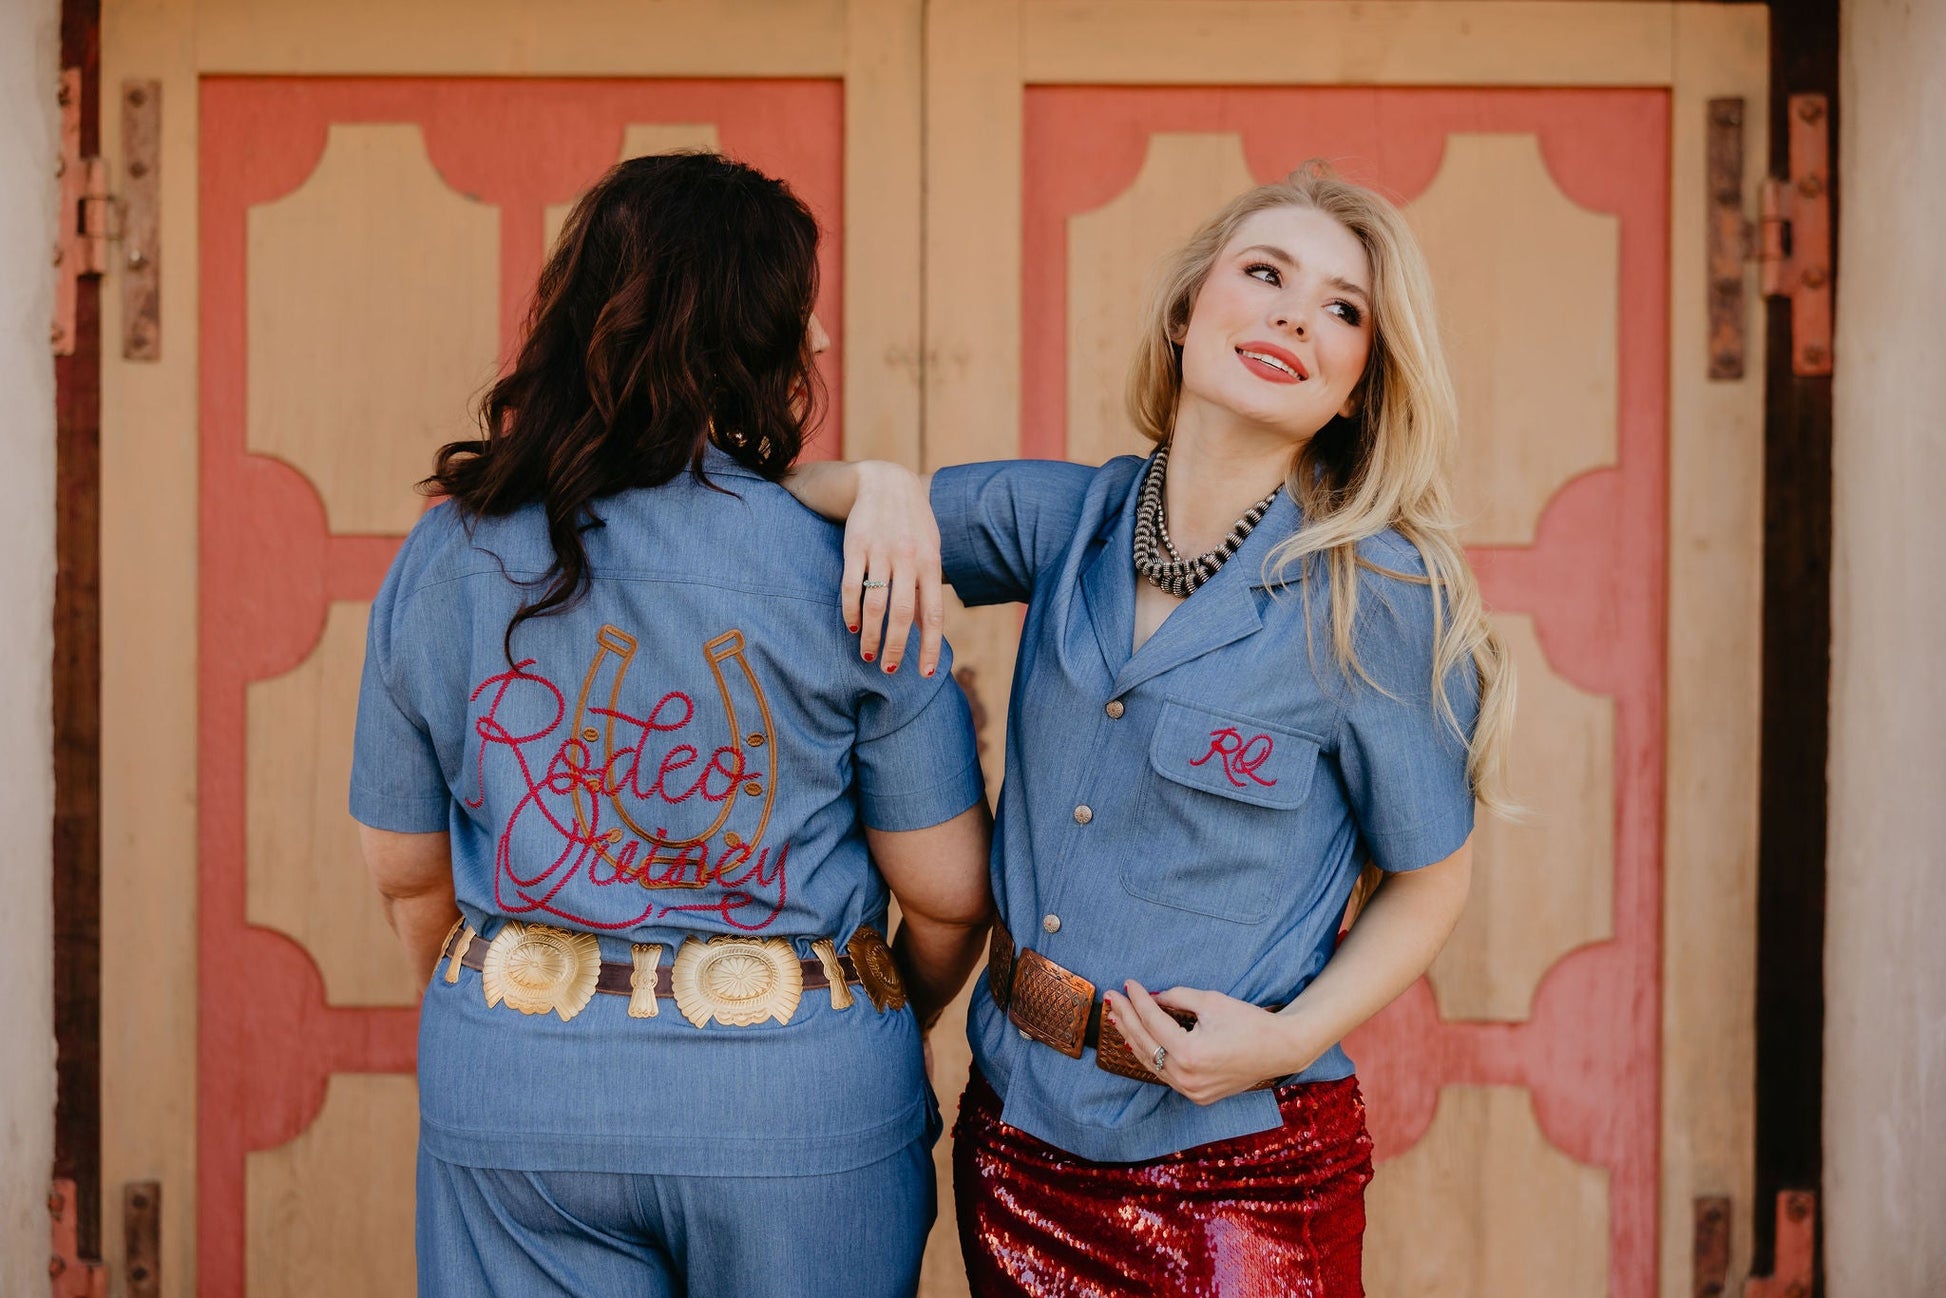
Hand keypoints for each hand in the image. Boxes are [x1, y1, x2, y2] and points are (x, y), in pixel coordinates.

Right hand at [840, 461, 943, 677]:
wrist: (887, 482)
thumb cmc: (913, 524)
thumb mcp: (929, 552)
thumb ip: (927, 589)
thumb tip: (926, 630)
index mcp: (930, 564)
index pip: (933, 614)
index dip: (930, 646)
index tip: (927, 674)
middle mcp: (907, 559)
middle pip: (901, 614)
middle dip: (896, 646)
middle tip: (889, 668)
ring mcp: (880, 552)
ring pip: (874, 604)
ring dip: (870, 634)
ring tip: (868, 654)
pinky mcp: (855, 546)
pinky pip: (850, 586)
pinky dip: (849, 610)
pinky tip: (850, 626)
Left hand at [1102, 982, 1312, 1105]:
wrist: (1281, 1049)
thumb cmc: (1249, 1022)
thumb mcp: (1211, 1002)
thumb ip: (1176, 997)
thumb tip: (1151, 998)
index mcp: (1189, 1054)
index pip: (1152, 1023)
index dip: (1137, 1001)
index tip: (1127, 984)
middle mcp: (1186, 1078)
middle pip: (1145, 1044)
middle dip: (1126, 1018)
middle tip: (1112, 998)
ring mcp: (1191, 1091)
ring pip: (1151, 1063)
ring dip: (1133, 1038)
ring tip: (1118, 1017)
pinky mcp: (1198, 1095)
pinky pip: (1165, 1074)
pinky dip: (1152, 1056)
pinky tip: (1139, 1041)